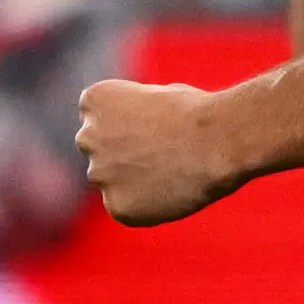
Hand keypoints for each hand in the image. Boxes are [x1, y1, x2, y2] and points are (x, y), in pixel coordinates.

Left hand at [76, 79, 243, 225]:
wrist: (216, 141)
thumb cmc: (195, 113)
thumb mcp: (153, 96)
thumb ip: (130, 114)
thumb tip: (128, 131)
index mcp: (93, 101)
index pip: (96, 118)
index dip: (125, 124)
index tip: (151, 126)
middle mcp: (87, 136)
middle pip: (98, 150)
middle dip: (120, 152)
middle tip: (159, 154)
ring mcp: (99, 173)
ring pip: (109, 180)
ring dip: (129, 179)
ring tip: (168, 172)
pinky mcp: (116, 206)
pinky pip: (124, 207)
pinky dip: (142, 204)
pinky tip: (168, 190)